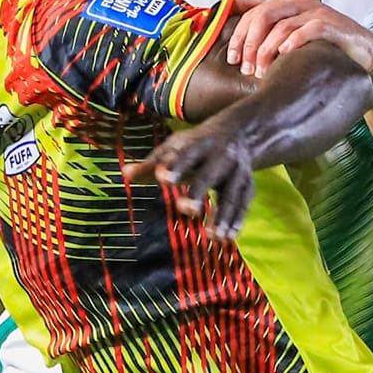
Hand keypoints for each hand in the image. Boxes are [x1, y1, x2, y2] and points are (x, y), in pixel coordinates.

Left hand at [124, 121, 254, 238]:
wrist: (239, 133)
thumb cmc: (196, 146)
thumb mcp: (175, 148)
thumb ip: (152, 164)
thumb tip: (125, 175)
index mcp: (198, 145)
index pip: (184, 155)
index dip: (174, 166)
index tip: (163, 178)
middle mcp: (220, 156)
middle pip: (208, 175)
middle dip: (199, 191)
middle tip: (187, 210)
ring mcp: (236, 171)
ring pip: (231, 194)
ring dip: (223, 215)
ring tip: (213, 237)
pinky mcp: (247, 185)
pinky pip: (243, 205)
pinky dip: (236, 221)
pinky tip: (227, 238)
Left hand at [226, 0, 372, 81]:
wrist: (362, 54)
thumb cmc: (322, 47)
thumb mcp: (291, 38)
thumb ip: (267, 33)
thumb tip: (237, 42)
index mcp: (285, 2)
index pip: (252, 12)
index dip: (239, 35)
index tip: (233, 58)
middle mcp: (298, 2)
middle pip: (262, 16)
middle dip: (250, 44)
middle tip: (246, 68)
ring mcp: (316, 11)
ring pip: (281, 26)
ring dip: (267, 51)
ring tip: (262, 72)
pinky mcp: (331, 24)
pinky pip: (308, 30)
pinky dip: (293, 42)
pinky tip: (285, 56)